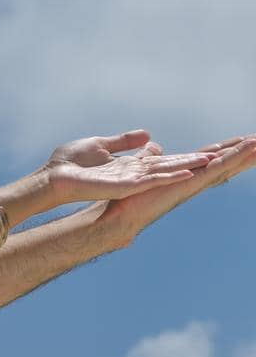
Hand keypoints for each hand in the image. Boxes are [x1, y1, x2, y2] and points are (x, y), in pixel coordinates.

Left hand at [41, 129, 223, 202]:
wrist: (51, 177)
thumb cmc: (70, 163)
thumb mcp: (100, 145)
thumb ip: (124, 142)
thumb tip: (149, 135)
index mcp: (129, 165)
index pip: (163, 160)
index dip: (186, 155)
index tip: (210, 151)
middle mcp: (134, 174)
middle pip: (171, 166)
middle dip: (195, 160)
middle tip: (221, 155)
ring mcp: (130, 181)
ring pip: (166, 173)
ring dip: (189, 166)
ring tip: (214, 161)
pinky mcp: (123, 186)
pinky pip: (151, 180)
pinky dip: (170, 176)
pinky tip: (188, 172)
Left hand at [95, 132, 255, 243]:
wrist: (114, 216)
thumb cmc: (124, 197)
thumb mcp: (137, 168)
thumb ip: (148, 157)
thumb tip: (153, 146)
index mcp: (181, 173)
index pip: (209, 157)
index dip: (228, 149)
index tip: (247, 140)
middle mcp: (190, 179)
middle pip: (222, 162)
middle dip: (244, 152)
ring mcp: (190, 182)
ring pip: (222, 165)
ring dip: (242, 155)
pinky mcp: (185, 184)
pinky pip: (210, 169)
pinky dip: (227, 160)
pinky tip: (240, 152)